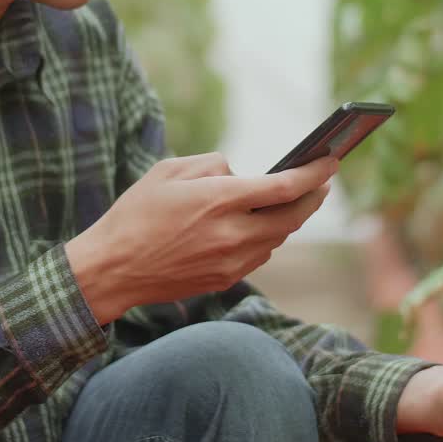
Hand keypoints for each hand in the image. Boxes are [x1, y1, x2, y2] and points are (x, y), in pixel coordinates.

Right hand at [65, 153, 334, 324]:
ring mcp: (230, 262)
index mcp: (218, 201)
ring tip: (292, 199)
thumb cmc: (135, 214)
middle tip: (322, 181)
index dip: (315, 173)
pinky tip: (261, 224)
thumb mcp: (168, 171)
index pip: (284, 187)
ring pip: (278, 238)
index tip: (331, 161)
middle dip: (313, 196)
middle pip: (293, 217)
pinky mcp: (224, 280)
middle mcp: (232, 234)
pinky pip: (258, 254)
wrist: (112, 269)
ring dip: (289, 218)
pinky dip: (266, 237)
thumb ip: (212, 165)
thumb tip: (241, 175)